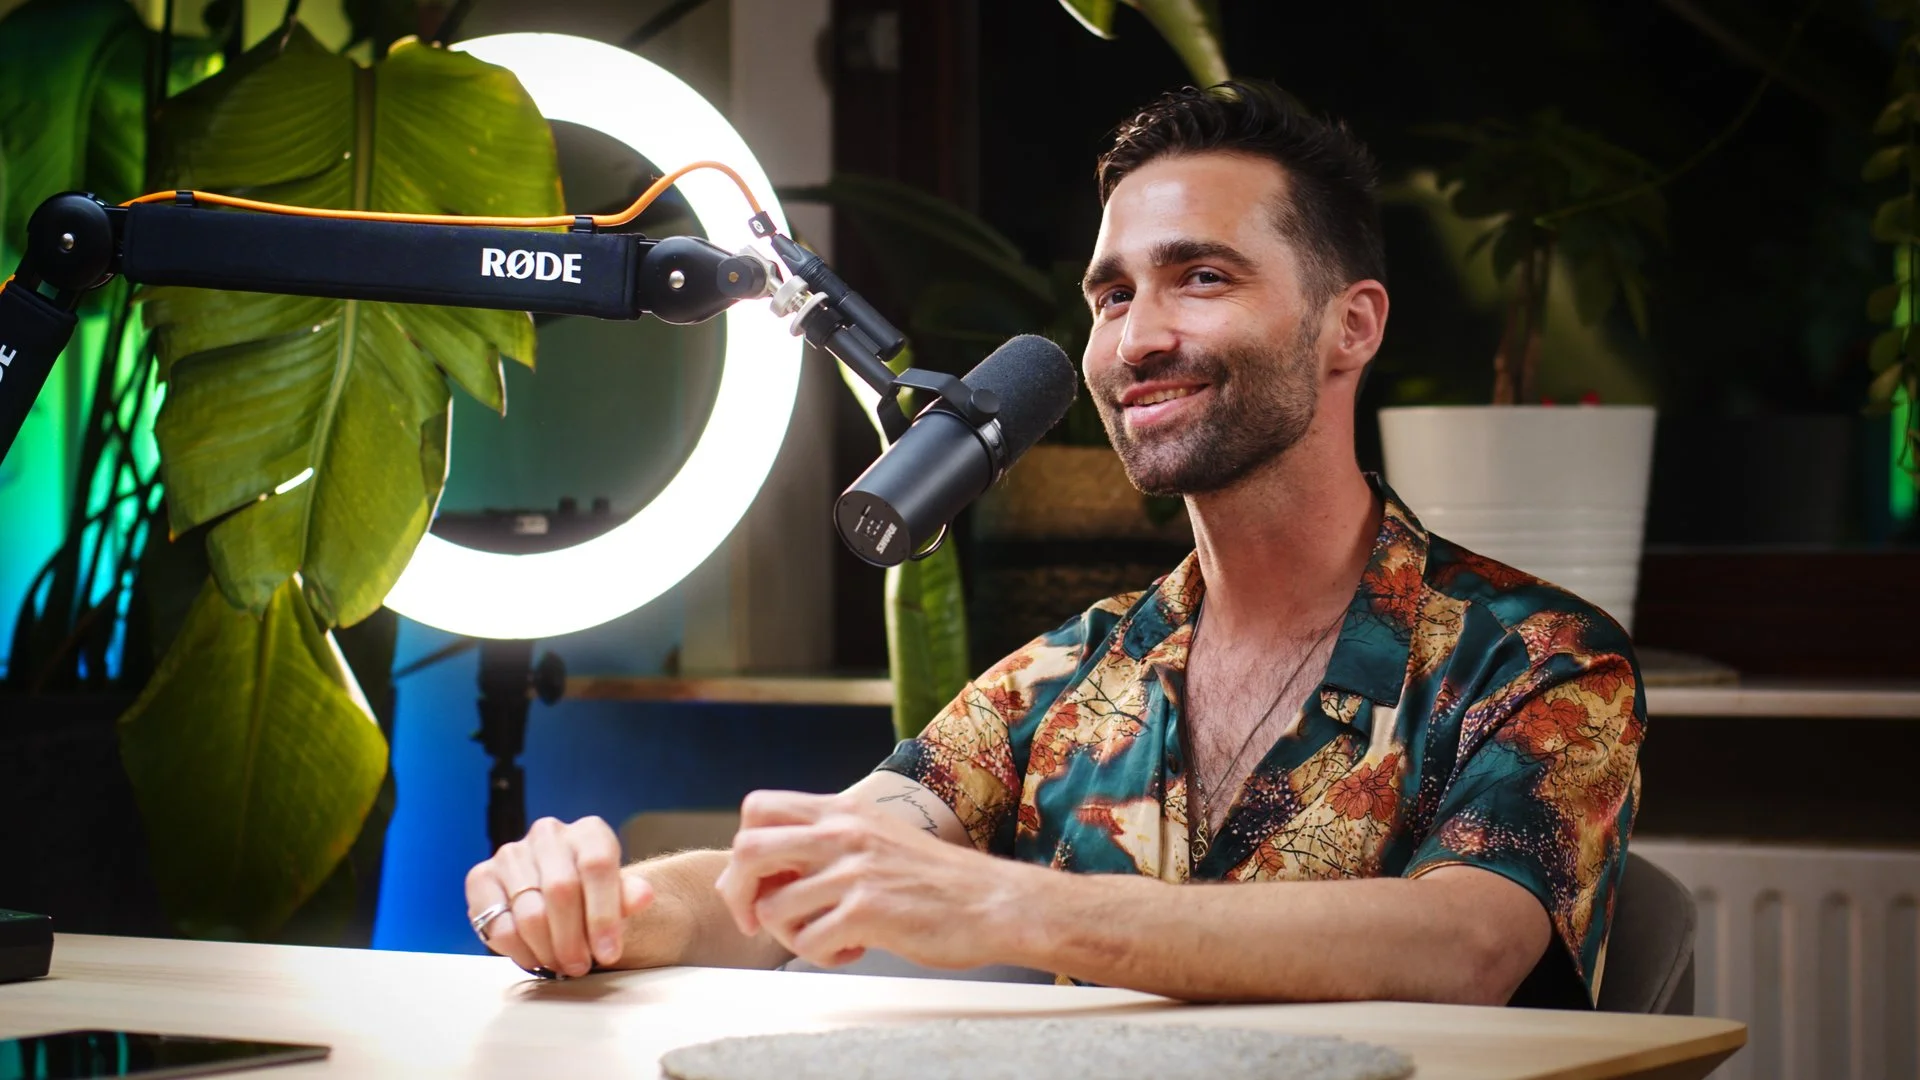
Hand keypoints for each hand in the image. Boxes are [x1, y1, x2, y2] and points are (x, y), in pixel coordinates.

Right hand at [465, 815, 652, 976]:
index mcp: (588, 832)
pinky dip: (518, 950)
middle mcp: (548, 834)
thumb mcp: (617, 895)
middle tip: (580, 966)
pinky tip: (534, 956)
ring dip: (547, 949)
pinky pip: (498, 923)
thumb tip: (642, 896)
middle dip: (573, 939)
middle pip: (561, 890)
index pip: (597, 866)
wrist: (555, 896)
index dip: (603, 915)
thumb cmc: (591, 895)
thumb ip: (628, 896)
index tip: (608, 953)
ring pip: (530, 912)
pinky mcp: (481, 877)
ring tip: (561, 964)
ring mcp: (511, 854)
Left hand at [714, 790, 1024, 970]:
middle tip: (758, 920)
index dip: (744, 849)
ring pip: (772, 908)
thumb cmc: (936, 879)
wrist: (993, 902)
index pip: (758, 808)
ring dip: (790, 935)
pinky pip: (808, 943)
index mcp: (842, 812)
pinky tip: (854, 950)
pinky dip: (823, 956)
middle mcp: (843, 833)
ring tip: (827, 937)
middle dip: (739, 894)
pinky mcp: (867, 911)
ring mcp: (854, 871)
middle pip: (748, 851)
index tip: (760, 881)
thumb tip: (767, 868)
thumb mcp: (878, 836)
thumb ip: (828, 841)